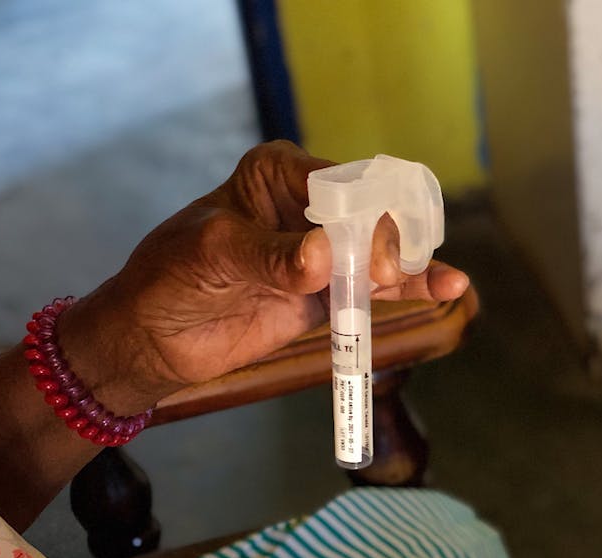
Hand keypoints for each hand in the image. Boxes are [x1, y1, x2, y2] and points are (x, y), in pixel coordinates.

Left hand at [83, 140, 468, 398]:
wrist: (156, 338)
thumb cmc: (169, 279)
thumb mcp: (212, 254)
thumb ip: (270, 255)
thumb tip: (324, 258)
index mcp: (278, 175)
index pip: (339, 182)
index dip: (362, 212)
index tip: (368, 251)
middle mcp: (307, 208)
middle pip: (370, 215)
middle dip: (386, 242)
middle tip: (384, 274)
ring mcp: (321, 254)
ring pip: (379, 253)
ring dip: (412, 266)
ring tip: (444, 282)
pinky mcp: (326, 295)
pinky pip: (373, 290)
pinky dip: (407, 291)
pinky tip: (445, 288)